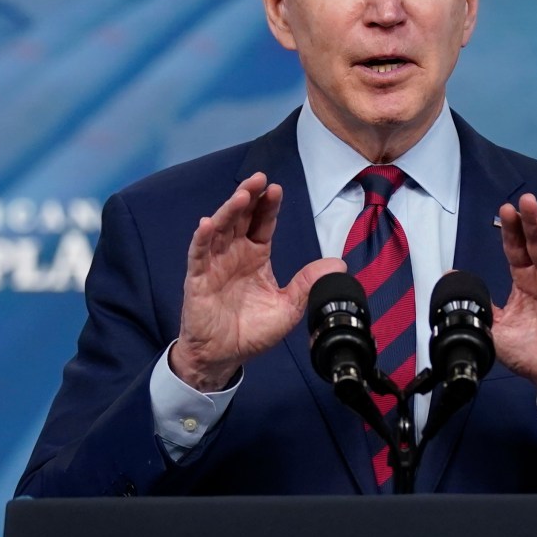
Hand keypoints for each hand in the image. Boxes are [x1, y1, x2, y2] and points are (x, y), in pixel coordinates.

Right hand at [170, 173, 344, 391]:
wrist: (224, 357)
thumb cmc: (251, 331)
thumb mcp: (289, 306)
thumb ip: (309, 283)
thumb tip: (338, 265)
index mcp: (255, 256)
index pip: (262, 224)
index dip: (268, 206)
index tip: (277, 189)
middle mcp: (234, 254)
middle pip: (240, 218)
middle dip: (249, 196)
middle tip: (259, 179)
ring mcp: (214, 264)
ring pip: (220, 229)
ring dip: (228, 210)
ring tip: (242, 195)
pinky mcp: (197, 279)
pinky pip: (198, 254)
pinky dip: (201, 238)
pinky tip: (207, 224)